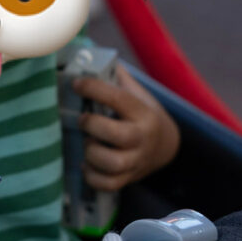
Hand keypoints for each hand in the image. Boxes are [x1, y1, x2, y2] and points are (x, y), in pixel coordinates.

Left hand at [75, 65, 179, 191]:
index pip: (119, 98)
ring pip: (112, 163)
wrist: (165, 144)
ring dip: (92, 152)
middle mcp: (143, 138)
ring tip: (88, 142)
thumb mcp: (135, 91)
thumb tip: (84, 56)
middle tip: (83, 119)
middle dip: (93, 125)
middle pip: (118, 135)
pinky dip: (92, 175)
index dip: (94, 89)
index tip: (76, 83)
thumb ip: (113, 76)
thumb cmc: (140, 112)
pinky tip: (87, 163)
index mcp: (143, 112)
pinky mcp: (128, 179)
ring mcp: (137, 161)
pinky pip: (107, 184)